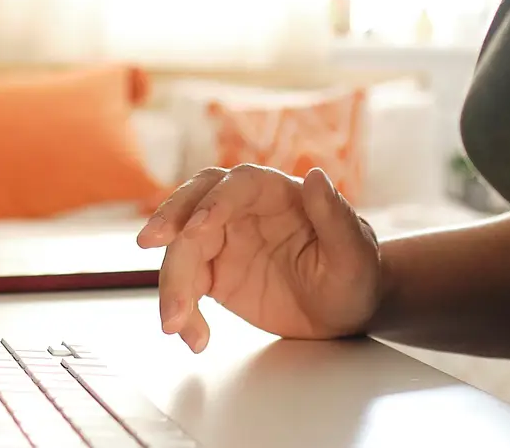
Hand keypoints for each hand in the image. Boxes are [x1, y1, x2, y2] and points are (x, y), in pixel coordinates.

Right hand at [136, 165, 380, 351]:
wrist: (346, 310)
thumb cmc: (357, 273)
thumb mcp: (354, 251)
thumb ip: (334, 215)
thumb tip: (317, 176)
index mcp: (277, 193)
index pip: (236, 185)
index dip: (213, 202)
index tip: (195, 229)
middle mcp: (244, 211)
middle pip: (195, 206)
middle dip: (170, 222)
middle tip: (152, 247)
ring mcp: (225, 241)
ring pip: (182, 250)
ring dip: (172, 284)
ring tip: (179, 326)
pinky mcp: (214, 274)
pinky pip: (185, 284)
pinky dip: (181, 309)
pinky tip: (192, 334)